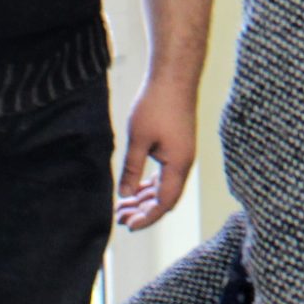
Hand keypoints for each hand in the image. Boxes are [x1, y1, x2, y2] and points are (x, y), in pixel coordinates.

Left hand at [116, 77, 197, 228]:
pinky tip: (136, 188)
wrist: (174, 77)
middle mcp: (184, 163)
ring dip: (146, 198)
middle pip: (166, 198)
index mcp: (178, 164)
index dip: (147, 218)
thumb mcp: (138, 139)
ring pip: (166, 187)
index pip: (164, 203)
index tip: (128, 226)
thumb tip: (125, 194)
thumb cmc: (156, 105)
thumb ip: (132, 169)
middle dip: (144, 211)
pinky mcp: (178, 146)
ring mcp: (182, 154)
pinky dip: (151, 185)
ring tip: (124, 205)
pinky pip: (166, 174)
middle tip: (119, 218)